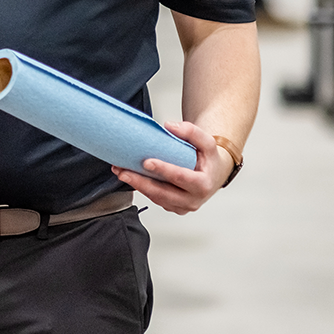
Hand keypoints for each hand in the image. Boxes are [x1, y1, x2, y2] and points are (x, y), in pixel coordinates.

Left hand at [111, 120, 232, 214]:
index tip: (146, 162)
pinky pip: (155, 199)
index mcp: (203, 184)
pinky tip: (129, 177)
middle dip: (140, 182)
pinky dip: (141, 188)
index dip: (163, 170)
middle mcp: (193, 199)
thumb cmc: (208, 159)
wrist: (213, 174)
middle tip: (123, 171)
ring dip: (136, 185)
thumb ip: (192, 132)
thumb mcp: (208, 142)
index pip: (181, 178)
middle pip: (163, 193)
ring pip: (156, 198)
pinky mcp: (173, 207)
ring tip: (120, 171)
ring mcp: (182, 206)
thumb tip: (170, 126)